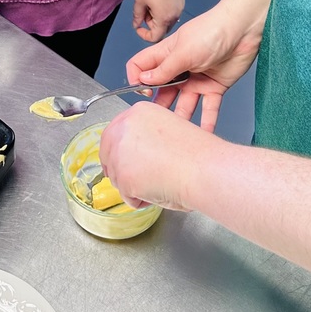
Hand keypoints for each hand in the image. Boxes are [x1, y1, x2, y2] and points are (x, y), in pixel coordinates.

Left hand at [100, 101, 219, 211]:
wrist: (203, 168)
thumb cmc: (196, 153)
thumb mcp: (167, 128)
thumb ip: (146, 135)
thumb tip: (136, 153)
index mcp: (138, 111)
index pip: (115, 131)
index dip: (121, 150)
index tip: (128, 160)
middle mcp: (124, 127)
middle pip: (107, 152)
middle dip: (119, 168)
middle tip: (138, 179)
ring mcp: (120, 151)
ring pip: (116, 176)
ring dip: (133, 185)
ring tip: (158, 183)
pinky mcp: (123, 176)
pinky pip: (126, 196)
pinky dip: (140, 200)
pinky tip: (158, 191)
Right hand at [126, 5, 261, 130]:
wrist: (243, 31)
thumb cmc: (212, 31)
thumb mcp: (182, 51)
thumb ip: (164, 69)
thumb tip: (143, 80)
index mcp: (167, 55)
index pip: (142, 67)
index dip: (137, 79)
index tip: (142, 92)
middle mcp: (179, 69)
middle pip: (162, 91)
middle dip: (158, 107)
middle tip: (156, 122)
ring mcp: (196, 79)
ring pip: (184, 104)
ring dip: (181, 119)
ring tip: (178, 135)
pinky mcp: (214, 87)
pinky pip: (209, 108)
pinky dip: (207, 122)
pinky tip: (204, 134)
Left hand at [131, 0, 183, 42]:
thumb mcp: (140, 0)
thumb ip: (137, 16)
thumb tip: (136, 24)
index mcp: (164, 19)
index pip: (155, 37)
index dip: (144, 34)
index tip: (139, 27)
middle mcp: (175, 16)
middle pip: (162, 29)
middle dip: (151, 24)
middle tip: (144, 11)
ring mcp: (179, 8)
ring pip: (167, 20)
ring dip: (157, 17)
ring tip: (151, 3)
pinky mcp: (181, 1)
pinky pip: (172, 12)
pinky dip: (164, 10)